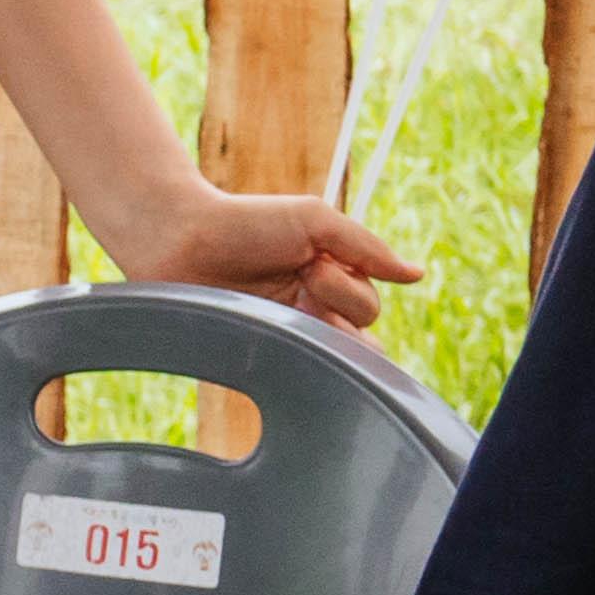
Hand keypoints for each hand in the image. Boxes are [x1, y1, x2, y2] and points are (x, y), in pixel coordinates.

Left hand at [94, 182, 420, 329]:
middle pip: (355, 335)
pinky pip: (286, 373)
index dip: (351, 292)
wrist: (177, 237)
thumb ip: (366, 248)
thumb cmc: (245, 222)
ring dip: (315, 333)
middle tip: (302, 281)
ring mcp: (280, 333)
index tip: (317, 268)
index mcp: (329, 280)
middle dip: (337, 306)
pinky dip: (288, 361)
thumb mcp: (315, 221)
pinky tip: (272, 340)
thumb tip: (417, 275)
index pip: (368, 308)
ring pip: (327, 356)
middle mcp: (308, 311)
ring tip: (281, 303)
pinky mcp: (250, 352)